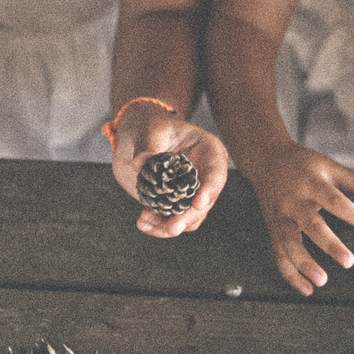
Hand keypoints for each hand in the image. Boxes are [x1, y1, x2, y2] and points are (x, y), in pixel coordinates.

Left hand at [109, 100, 230, 236]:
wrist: (137, 135)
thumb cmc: (150, 125)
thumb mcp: (150, 130)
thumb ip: (148, 145)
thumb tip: (141, 161)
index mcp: (209, 152)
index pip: (216, 173)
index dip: (210, 189)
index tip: (198, 203)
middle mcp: (204, 175)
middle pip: (204, 202)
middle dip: (188, 217)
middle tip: (172, 228)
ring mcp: (190, 192)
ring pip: (190, 218)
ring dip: (169, 225)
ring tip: (145, 221)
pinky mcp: (174, 203)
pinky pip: (172, 221)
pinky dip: (158, 226)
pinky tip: (143, 222)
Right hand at [240, 141, 353, 295]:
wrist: (265, 159)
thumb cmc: (302, 164)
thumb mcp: (330, 166)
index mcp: (312, 185)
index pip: (336, 202)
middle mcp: (294, 202)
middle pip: (311, 225)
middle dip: (329, 245)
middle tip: (348, 261)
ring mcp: (281, 218)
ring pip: (290, 244)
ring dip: (304, 264)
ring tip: (321, 281)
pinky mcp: (273, 229)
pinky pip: (279, 255)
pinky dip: (290, 274)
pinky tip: (306, 289)